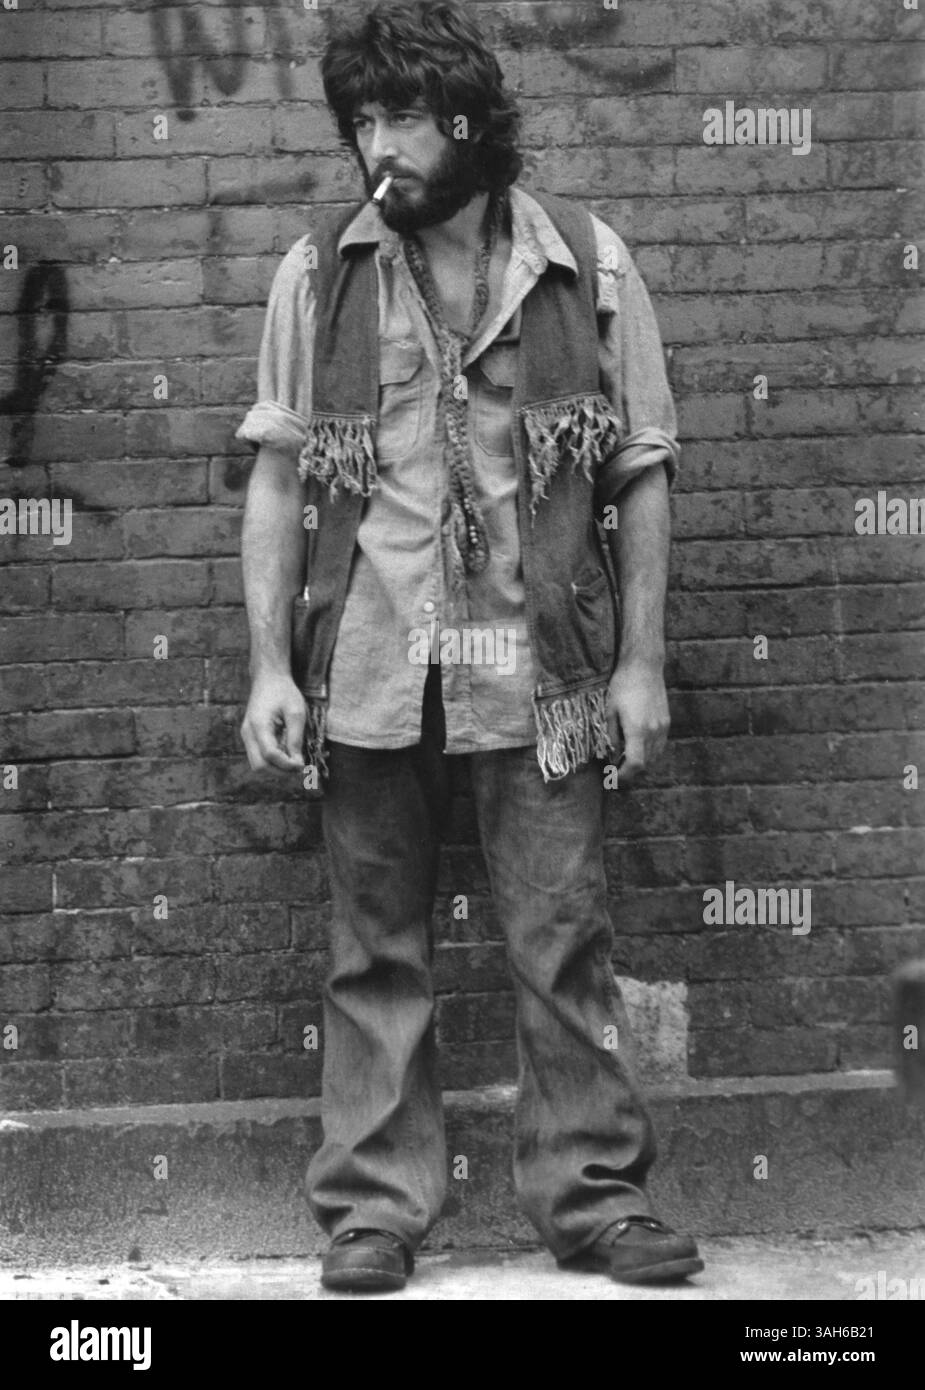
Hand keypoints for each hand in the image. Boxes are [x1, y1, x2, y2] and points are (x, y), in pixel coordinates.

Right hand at [240, 671, 305, 772]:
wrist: (268, 678)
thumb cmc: (284, 692)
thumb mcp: (296, 713)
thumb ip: (295, 739)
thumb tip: (298, 763)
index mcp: (258, 725)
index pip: (270, 755)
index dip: (287, 765)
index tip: (303, 765)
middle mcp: (248, 733)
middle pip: (259, 766)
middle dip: (280, 771)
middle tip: (299, 767)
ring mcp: (246, 736)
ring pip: (257, 764)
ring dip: (276, 768)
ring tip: (294, 760)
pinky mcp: (250, 737)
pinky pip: (258, 756)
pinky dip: (272, 760)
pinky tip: (286, 752)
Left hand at [605, 659, 669, 786]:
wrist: (644, 666)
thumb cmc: (623, 686)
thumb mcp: (610, 711)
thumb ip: (611, 735)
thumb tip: (611, 752)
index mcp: (638, 730)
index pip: (635, 763)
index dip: (624, 775)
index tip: (614, 778)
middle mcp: (654, 731)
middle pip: (646, 763)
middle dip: (631, 771)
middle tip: (616, 770)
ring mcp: (662, 727)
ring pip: (655, 756)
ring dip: (641, 762)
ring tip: (624, 759)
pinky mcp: (666, 721)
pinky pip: (660, 745)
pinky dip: (649, 751)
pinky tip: (637, 746)